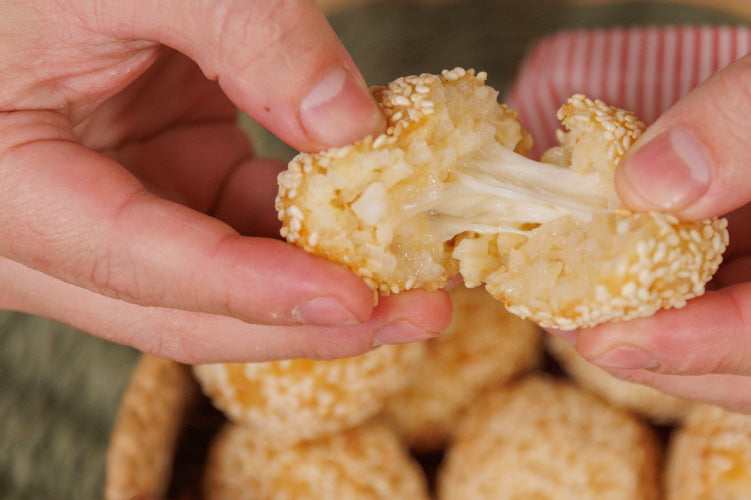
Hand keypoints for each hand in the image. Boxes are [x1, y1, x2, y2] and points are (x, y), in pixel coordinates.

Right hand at [0, 0, 449, 362]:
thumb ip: (244, 34)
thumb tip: (354, 124)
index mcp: (9, 185)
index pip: (138, 263)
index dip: (254, 289)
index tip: (354, 298)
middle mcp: (47, 230)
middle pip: (185, 310)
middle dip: (310, 322)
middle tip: (417, 313)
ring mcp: (109, 218)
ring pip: (223, 289)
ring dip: (324, 285)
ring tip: (420, 279)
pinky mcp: (162, 196)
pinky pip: (240, 236)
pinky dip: (310, 236)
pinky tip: (377, 227)